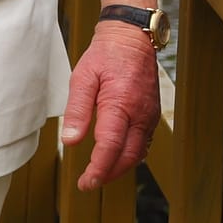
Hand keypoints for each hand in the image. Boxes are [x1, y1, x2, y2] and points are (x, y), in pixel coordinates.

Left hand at [62, 22, 160, 189]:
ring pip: (139, 152)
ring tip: (100, 174)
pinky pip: (143, 142)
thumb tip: (70, 141)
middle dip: (108, 173)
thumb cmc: (105, 56)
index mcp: (121, 105)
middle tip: (89, 182)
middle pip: (128, 156)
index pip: (111, 146)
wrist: (131, 39)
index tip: (85, 182)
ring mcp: (150, 116)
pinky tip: (116, 157)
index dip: (98, 168)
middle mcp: (141, 115)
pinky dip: (130, 155)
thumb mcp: (83, 78)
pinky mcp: (152, 114)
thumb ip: (77, 110)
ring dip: (120, 167)